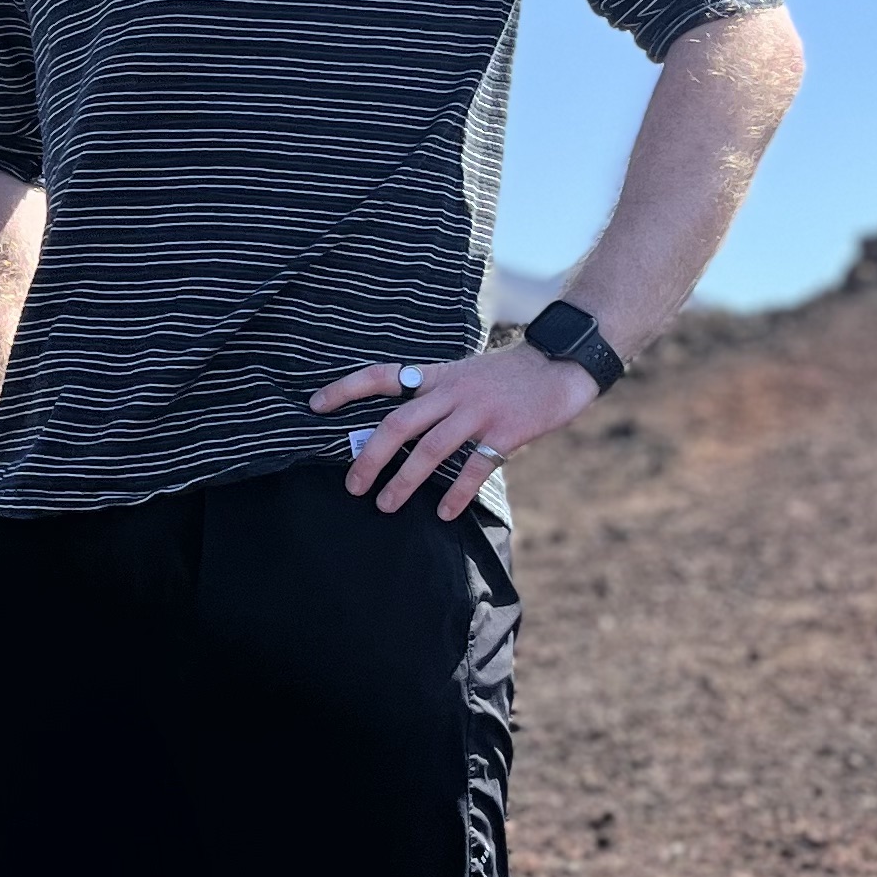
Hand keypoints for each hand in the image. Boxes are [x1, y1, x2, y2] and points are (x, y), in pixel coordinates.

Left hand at [310, 344, 600, 519]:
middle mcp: (451, 391)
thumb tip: (400, 431)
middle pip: (398, 423)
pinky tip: (445, 513)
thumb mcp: (465, 375)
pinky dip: (457, 493)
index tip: (315, 405)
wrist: (560, 363)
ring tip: (386, 505)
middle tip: (352, 485)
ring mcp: (478, 411)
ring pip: (430, 449)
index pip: (382, 376)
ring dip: (405, 481)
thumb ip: (436, 397)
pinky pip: (475, 467)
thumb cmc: (509, 375)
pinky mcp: (505, 431)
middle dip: (370, 456)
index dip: (346, 389)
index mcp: (437, 376)